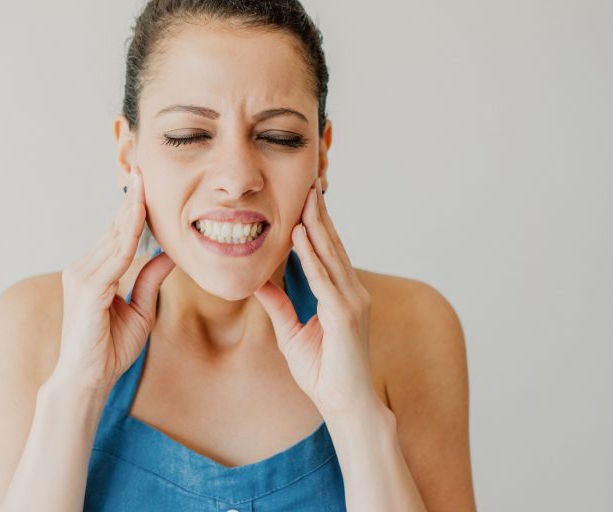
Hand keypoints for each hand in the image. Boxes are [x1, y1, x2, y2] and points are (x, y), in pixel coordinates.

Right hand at [51, 166, 174, 390]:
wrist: (89, 380)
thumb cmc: (111, 348)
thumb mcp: (142, 309)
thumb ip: (151, 280)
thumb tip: (171, 253)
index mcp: (96, 271)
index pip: (120, 232)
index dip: (135, 207)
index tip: (149, 182)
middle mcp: (85, 267)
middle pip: (116, 226)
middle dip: (132, 197)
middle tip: (146, 165)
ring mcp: (83, 275)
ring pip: (116, 235)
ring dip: (132, 206)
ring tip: (146, 178)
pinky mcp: (88, 287)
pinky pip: (115, 255)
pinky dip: (129, 233)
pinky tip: (140, 213)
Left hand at [254, 178, 383, 417]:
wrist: (346, 405)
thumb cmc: (325, 373)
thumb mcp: (293, 333)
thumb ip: (279, 306)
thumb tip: (259, 283)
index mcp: (343, 295)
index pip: (328, 253)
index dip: (317, 225)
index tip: (305, 200)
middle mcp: (352, 293)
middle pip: (332, 246)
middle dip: (319, 214)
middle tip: (309, 182)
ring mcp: (352, 302)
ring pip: (330, 255)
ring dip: (316, 225)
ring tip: (306, 197)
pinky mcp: (345, 316)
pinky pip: (324, 279)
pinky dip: (311, 256)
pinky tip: (300, 235)